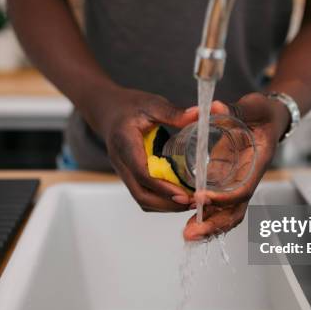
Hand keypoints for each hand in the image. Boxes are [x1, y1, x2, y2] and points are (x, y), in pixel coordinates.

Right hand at [81, 85, 198, 211]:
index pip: (142, 173)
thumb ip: (175, 113)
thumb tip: (203, 113)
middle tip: (193, 202)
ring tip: (190, 202)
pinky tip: (180, 196)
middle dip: (168, 203)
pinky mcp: (130, 175)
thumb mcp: (152, 104)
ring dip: (165, 205)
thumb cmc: (129, 106)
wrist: (107, 110)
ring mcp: (124, 172)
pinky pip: (144, 194)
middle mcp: (122, 163)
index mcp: (125, 144)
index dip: (163, 187)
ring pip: (142, 199)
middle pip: (141, 194)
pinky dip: (161, 201)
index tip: (185, 194)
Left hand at [183, 92, 290, 239]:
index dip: (223, 198)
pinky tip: (188, 221)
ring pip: (226, 213)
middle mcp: (247, 179)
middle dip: (214, 224)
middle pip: (235, 211)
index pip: (242, 189)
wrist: (269, 118)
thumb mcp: (253, 106)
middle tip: (191, 232)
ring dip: (208, 225)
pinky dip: (204, 214)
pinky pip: (217, 205)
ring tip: (188, 234)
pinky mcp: (226, 182)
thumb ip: (235, 109)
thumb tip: (215, 107)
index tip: (200, 197)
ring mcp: (237, 183)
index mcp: (257, 164)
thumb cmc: (263, 113)